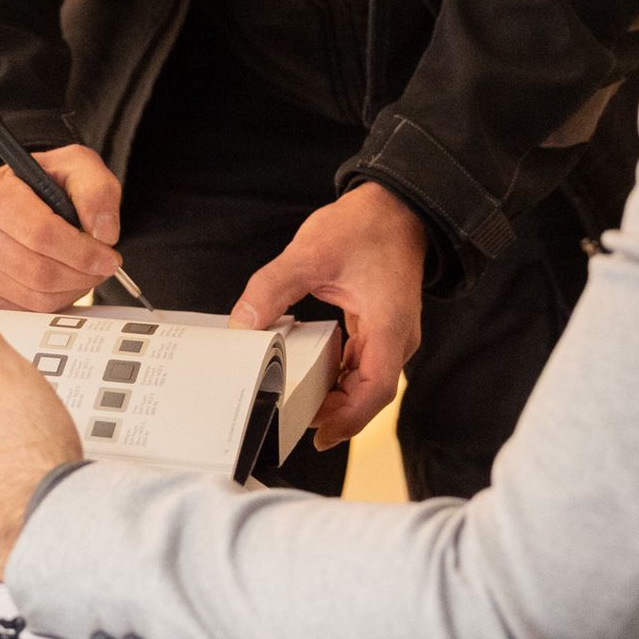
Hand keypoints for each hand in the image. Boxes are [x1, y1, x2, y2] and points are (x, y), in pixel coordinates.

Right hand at [0, 143, 124, 310]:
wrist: (22, 198)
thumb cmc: (46, 182)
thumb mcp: (77, 166)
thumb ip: (96, 190)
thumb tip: (103, 232)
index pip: (40, 233)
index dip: (82, 251)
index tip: (108, 257)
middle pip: (39, 270)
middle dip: (82, 273)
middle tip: (104, 266)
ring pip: (36, 296)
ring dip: (74, 288)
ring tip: (88, 270)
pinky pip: (30, 310)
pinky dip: (58, 300)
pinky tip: (67, 280)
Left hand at [231, 182, 426, 449]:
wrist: (396, 205)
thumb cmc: (365, 226)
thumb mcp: (311, 252)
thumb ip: (273, 288)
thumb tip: (242, 323)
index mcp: (389, 326)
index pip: (375, 389)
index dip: (347, 418)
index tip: (317, 433)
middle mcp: (396, 338)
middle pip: (368, 392)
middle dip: (333, 411)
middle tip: (291, 420)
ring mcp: (390, 333)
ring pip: (364, 380)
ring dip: (334, 394)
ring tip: (295, 403)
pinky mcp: (380, 325)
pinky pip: (361, 361)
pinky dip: (336, 372)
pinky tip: (309, 371)